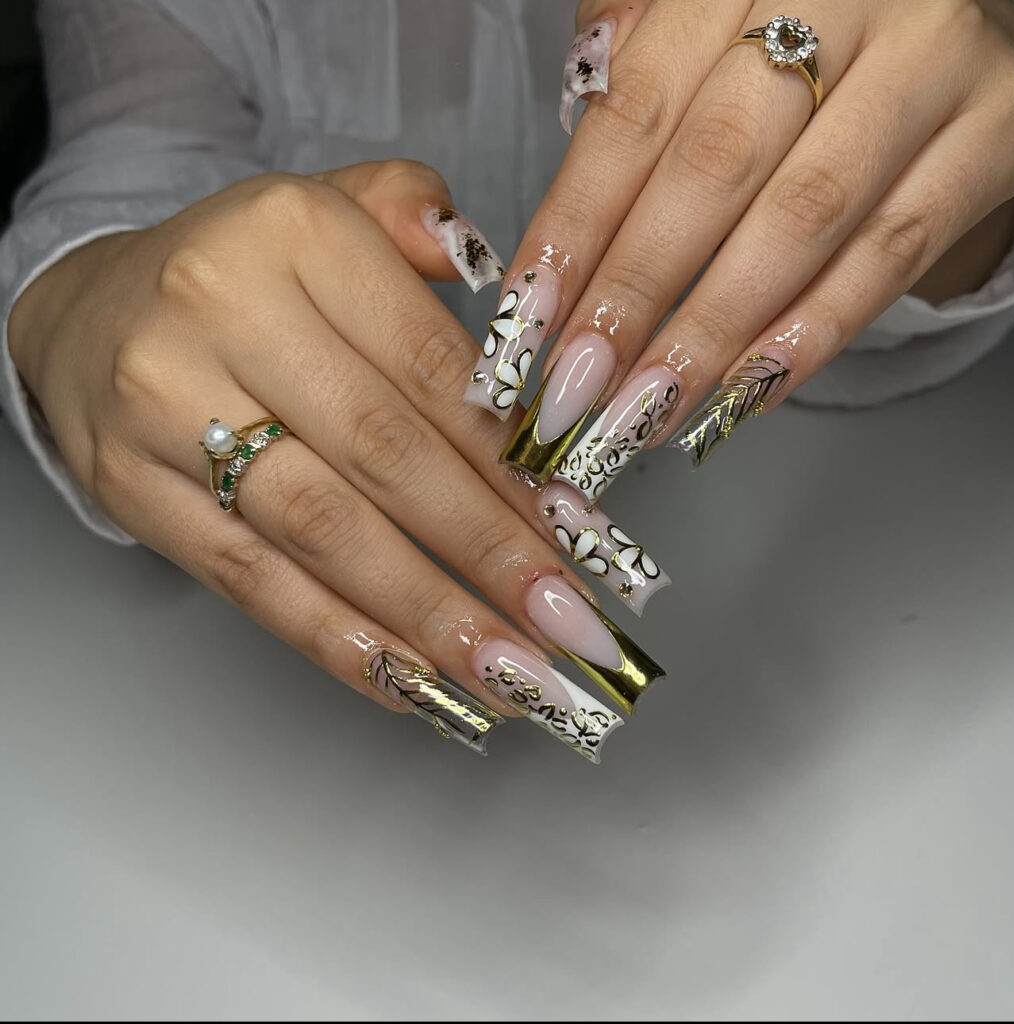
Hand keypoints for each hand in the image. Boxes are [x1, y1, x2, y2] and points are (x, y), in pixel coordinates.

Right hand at [8, 160, 662, 760]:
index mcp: (296, 234)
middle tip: (567, 624)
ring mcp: (168, 409)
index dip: (509, 464)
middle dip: (490, 554)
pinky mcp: (135, 492)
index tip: (577, 535)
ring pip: (324, 533)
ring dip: (429, 617)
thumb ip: (422, 229)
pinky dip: (340, 642)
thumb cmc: (239, 274)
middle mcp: (225, 314)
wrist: (89, 313)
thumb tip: (515, 317)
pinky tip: (414, 683)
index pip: (430, 368)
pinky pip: (251, 582)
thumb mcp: (331, 212)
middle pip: (385, 456)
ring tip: (511, 674)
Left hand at [478, 0, 1013, 496]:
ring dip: (711, 334)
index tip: (528, 320)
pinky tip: (743, 396)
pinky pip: (894, 253)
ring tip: (644, 413)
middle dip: (635, 293)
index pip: (633, 113)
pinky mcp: (993, 130)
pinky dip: (810, 334)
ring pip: (802, 219)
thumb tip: (556, 230)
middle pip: (713, 167)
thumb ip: (631, 90)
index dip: (576, 228)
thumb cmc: (793, 37)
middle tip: (578, 387)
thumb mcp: (701, 29)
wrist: (937, 16)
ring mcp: (927, 62)